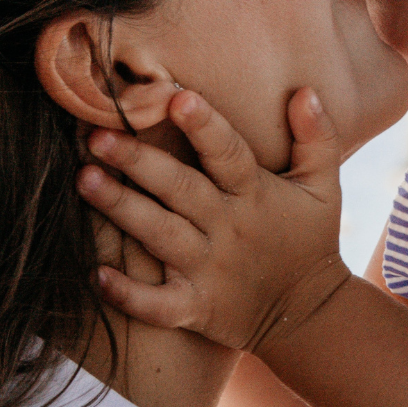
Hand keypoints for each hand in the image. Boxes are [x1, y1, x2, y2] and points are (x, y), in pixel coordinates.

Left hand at [76, 87, 351, 355]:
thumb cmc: (310, 239)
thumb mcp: (324, 186)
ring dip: (121, 209)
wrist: (308, 315)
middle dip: (139, 162)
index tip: (177, 96)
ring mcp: (209, 270)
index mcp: (255, 194)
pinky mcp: (195, 307)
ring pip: (159, 236)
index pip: (229, 153)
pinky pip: (157, 304)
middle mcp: (228, 228)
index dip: (205, 126)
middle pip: (181, 190)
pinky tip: (95, 273)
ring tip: (83, 179)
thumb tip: (304, 91)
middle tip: (99, 135)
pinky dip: (127, 294)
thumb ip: (316, 137)